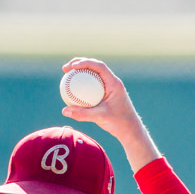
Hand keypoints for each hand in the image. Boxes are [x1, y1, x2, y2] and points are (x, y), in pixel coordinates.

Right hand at [61, 58, 159, 172]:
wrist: (130, 130)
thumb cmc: (119, 123)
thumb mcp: (100, 117)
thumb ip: (82, 114)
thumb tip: (64, 111)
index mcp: (114, 83)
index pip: (99, 66)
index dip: (85, 63)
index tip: (72, 67)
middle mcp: (111, 82)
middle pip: (94, 67)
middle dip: (79, 63)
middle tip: (65, 69)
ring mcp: (108, 88)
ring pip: (93, 75)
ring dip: (80, 72)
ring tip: (66, 75)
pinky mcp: (105, 95)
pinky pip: (92, 86)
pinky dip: (82, 85)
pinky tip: (72, 90)